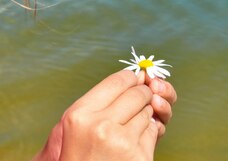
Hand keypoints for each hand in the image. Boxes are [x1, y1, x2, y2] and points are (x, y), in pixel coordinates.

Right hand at [34, 70, 173, 160]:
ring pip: (147, 112)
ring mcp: (122, 143)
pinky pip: (153, 131)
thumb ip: (97, 101)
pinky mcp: (140, 157)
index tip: (133, 80)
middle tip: (139, 99)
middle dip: (142, 94)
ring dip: (144, 116)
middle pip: (138, 93)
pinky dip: (148, 133)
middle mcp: (101, 126)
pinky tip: (133, 142)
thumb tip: (136, 75)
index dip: (130, 78)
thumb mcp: (73, 126)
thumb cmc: (79, 154)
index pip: (117, 81)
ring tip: (128, 127)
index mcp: (80, 114)